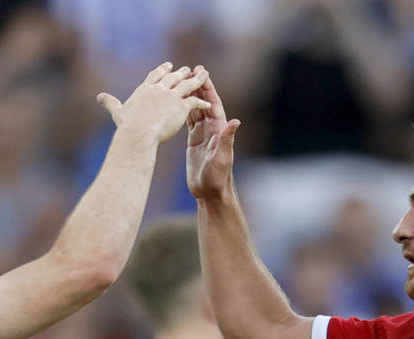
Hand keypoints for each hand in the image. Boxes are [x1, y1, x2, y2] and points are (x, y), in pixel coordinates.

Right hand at [97, 63, 210, 143]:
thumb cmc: (127, 126)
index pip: (155, 76)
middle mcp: (159, 89)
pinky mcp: (181, 106)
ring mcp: (171, 96)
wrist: (138, 133)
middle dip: (181, 72)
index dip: (162, 71)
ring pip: (187, 85)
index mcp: (145, 89)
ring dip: (197, 79)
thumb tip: (99, 96)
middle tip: (187, 69)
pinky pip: (194, 101)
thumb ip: (110, 103)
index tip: (167, 65)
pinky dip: (202, 102)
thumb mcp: (118, 112)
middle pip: (173, 77)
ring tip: (204, 75)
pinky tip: (208, 103)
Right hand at [186, 74, 240, 200]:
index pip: (213, 104)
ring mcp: (203, 134)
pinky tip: (177, 102)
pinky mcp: (194, 141)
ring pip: (195, 110)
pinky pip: (189, 121)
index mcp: (219, 130)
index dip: (208, 89)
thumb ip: (227, 139)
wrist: (210, 191)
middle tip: (191, 70)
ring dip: (190, 96)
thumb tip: (236, 122)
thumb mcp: (222, 157)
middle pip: (204, 103)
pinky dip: (184, 110)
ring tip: (182, 81)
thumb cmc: (218, 177)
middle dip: (198, 87)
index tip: (203, 74)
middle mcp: (212, 129)